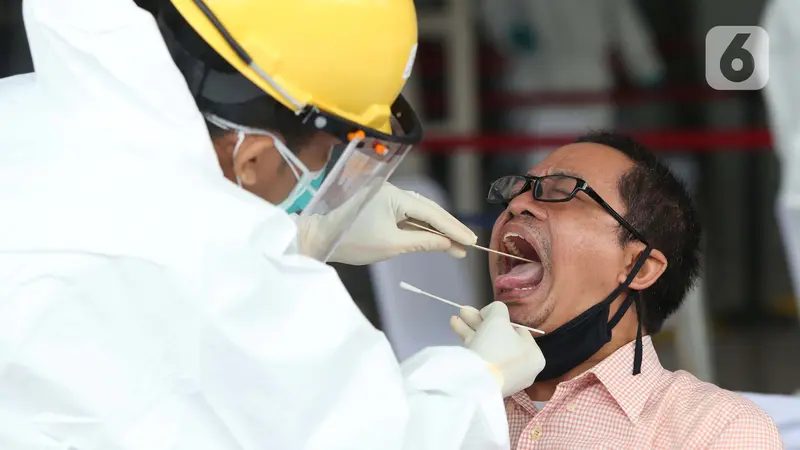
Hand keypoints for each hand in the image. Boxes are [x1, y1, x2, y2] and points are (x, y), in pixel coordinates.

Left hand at [301, 182, 476, 265]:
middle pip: (427, 209)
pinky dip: (421, 228)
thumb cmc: (350, 241)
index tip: (470, 241)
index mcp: (392, 195)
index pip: (430, 212)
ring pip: (418, 212)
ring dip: (436, 229)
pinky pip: (407, 216)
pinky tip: (436, 239)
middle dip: (448, 227)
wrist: (318, 237)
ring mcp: (385, 198)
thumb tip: (447, 243)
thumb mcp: (391, 245)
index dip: (452, 228)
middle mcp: (391, 191)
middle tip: (469, 243)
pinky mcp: (380, 206)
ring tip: (456, 245)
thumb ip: (423, 242)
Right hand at [451, 302, 545, 397]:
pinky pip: (481, 357)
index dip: (501, 319)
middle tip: (465, 311)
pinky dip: (470, 342)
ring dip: (471, 329)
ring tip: (455, 318)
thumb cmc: (495, 347)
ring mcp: (504, 376)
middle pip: (500, 337)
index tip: (485, 314)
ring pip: (488, 346)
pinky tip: (456, 327)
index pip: (519, 331)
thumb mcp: (498, 318)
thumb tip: (490, 314)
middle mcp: (523, 368)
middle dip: (480, 322)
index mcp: (534, 356)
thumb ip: (497, 308)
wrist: (477, 381)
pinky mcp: (488, 381)